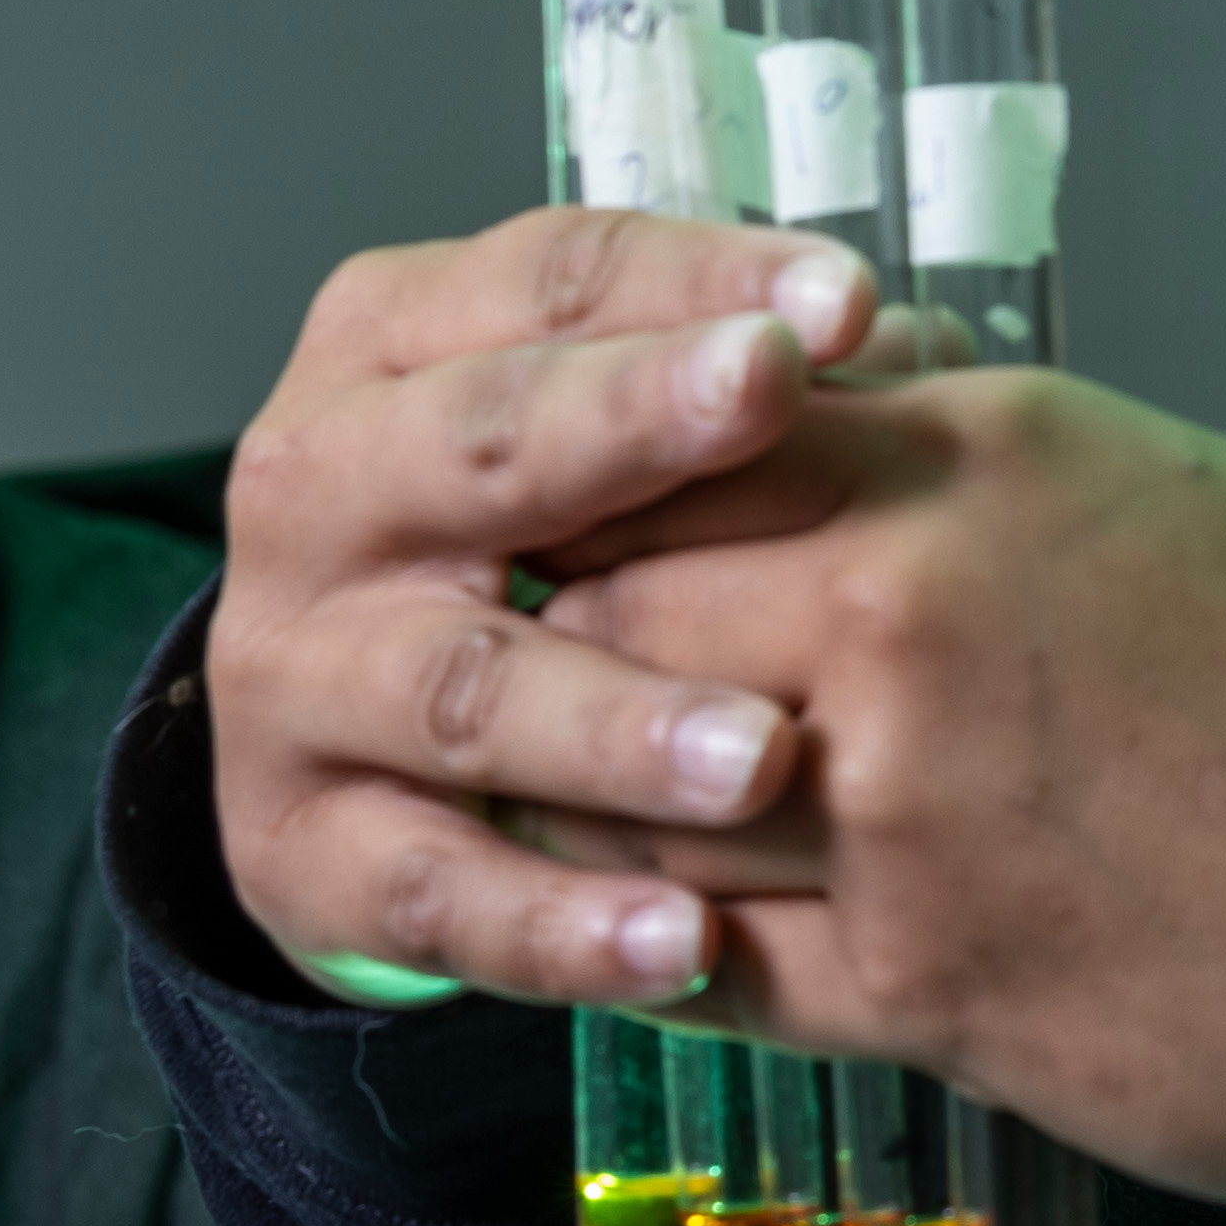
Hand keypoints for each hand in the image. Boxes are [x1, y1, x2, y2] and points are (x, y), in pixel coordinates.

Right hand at [209, 209, 886, 1012]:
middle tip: (772, 397)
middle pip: (481, 446)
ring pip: (470, 690)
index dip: (694, 284)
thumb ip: (750, 396)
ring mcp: (301, 677)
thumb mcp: (619, 448)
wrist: (357, 758)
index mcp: (399, 351)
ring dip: (619, 723)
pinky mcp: (306, 849)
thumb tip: (925, 354)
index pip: (549, 285)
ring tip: (760, 756)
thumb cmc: (542, 558)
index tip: (843, 299)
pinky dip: (563, 923)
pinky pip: (441, 894)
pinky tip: (687, 942)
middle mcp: (322, 494)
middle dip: (628, 424)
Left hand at [519, 366, 1225, 1203]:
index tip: (597, 518)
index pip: (690, 429)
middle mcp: (907, 607)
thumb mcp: (1191, 499)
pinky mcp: (916, 982)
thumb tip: (862, 446)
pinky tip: (654, 938)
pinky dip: (656, 951)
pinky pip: (700, 960)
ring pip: (624, 795)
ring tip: (597, 813)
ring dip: (601, 810)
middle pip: (611, 606)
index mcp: (987, 455)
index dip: (619, 484)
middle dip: (579, 652)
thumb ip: (992, 470)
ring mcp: (897, 805)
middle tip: (559, 681)